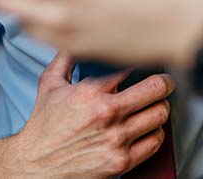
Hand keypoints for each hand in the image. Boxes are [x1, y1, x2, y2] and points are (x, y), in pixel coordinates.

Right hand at [11, 51, 172, 177]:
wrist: (36, 164)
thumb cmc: (43, 127)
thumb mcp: (49, 84)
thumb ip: (64, 58)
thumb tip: (75, 38)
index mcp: (91, 92)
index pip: (131, 68)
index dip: (142, 61)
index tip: (147, 60)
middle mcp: (106, 114)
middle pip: (155, 89)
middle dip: (165, 82)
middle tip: (166, 81)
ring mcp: (116, 139)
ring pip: (160, 114)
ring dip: (161, 107)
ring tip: (156, 104)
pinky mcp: (122, 161)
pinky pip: (155, 141)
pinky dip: (156, 132)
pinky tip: (148, 127)